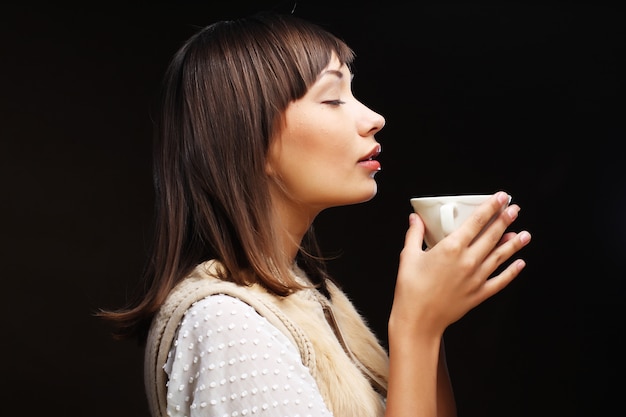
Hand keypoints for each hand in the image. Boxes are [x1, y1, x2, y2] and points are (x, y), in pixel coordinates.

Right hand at [390, 191, 530, 337]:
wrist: (418, 320)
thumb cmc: (411, 288)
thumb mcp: (408, 256)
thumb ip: (414, 234)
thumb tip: (415, 219)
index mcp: (451, 248)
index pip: (476, 222)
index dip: (490, 208)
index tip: (500, 197)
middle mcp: (468, 260)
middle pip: (492, 236)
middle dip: (506, 220)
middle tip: (515, 209)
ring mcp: (476, 278)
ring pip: (500, 256)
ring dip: (514, 243)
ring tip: (525, 234)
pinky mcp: (479, 293)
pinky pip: (501, 280)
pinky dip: (512, 271)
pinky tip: (520, 263)